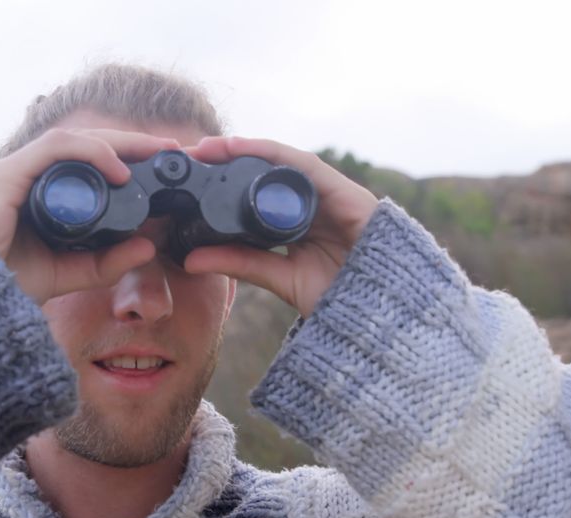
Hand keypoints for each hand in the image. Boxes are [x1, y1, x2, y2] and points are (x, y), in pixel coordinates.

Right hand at [0, 128, 180, 304]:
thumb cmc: (4, 283)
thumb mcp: (67, 273)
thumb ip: (105, 263)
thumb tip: (149, 246)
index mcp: (38, 192)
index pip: (86, 162)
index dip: (125, 158)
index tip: (162, 164)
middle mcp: (25, 175)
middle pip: (84, 145)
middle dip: (131, 143)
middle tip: (170, 148)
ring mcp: (14, 171)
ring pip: (73, 140)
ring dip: (117, 142)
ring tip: (152, 153)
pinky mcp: (6, 174)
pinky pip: (55, 149)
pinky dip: (91, 153)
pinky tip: (118, 170)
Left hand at [182, 136, 378, 317]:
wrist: (380, 317)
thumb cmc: (338, 298)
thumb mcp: (279, 277)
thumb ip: (241, 264)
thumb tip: (192, 259)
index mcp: (297, 222)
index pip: (257, 191)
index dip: (225, 180)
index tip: (190, 176)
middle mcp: (314, 203)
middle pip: (268, 171)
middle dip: (230, 158)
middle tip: (192, 153)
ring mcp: (331, 195)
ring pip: (283, 161)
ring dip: (246, 149)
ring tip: (210, 147)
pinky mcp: (346, 191)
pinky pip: (304, 165)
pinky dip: (272, 153)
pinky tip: (244, 148)